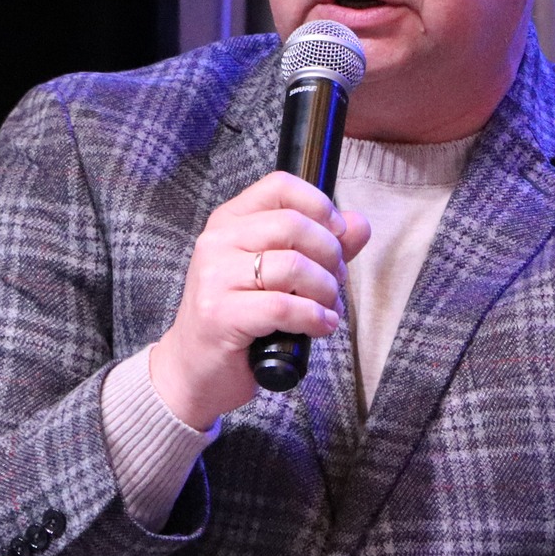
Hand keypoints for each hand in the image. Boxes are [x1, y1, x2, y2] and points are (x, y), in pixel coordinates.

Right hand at [147, 171, 370, 430]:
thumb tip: (358, 224)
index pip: (279, 186)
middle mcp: (217, 241)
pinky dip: (314, 317)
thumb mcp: (278, 275)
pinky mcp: (220, 314)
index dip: (320, 205)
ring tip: (328, 308)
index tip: (338, 234)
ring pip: (293, 266)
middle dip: (330, 255)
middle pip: (293, 224)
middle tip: (335, 282)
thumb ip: (319, 246)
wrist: (195, 369)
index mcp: (229, 221)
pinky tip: (320, 326)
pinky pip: (283, 307)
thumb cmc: (239, 318)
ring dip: (325, 291)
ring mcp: (215, 277)